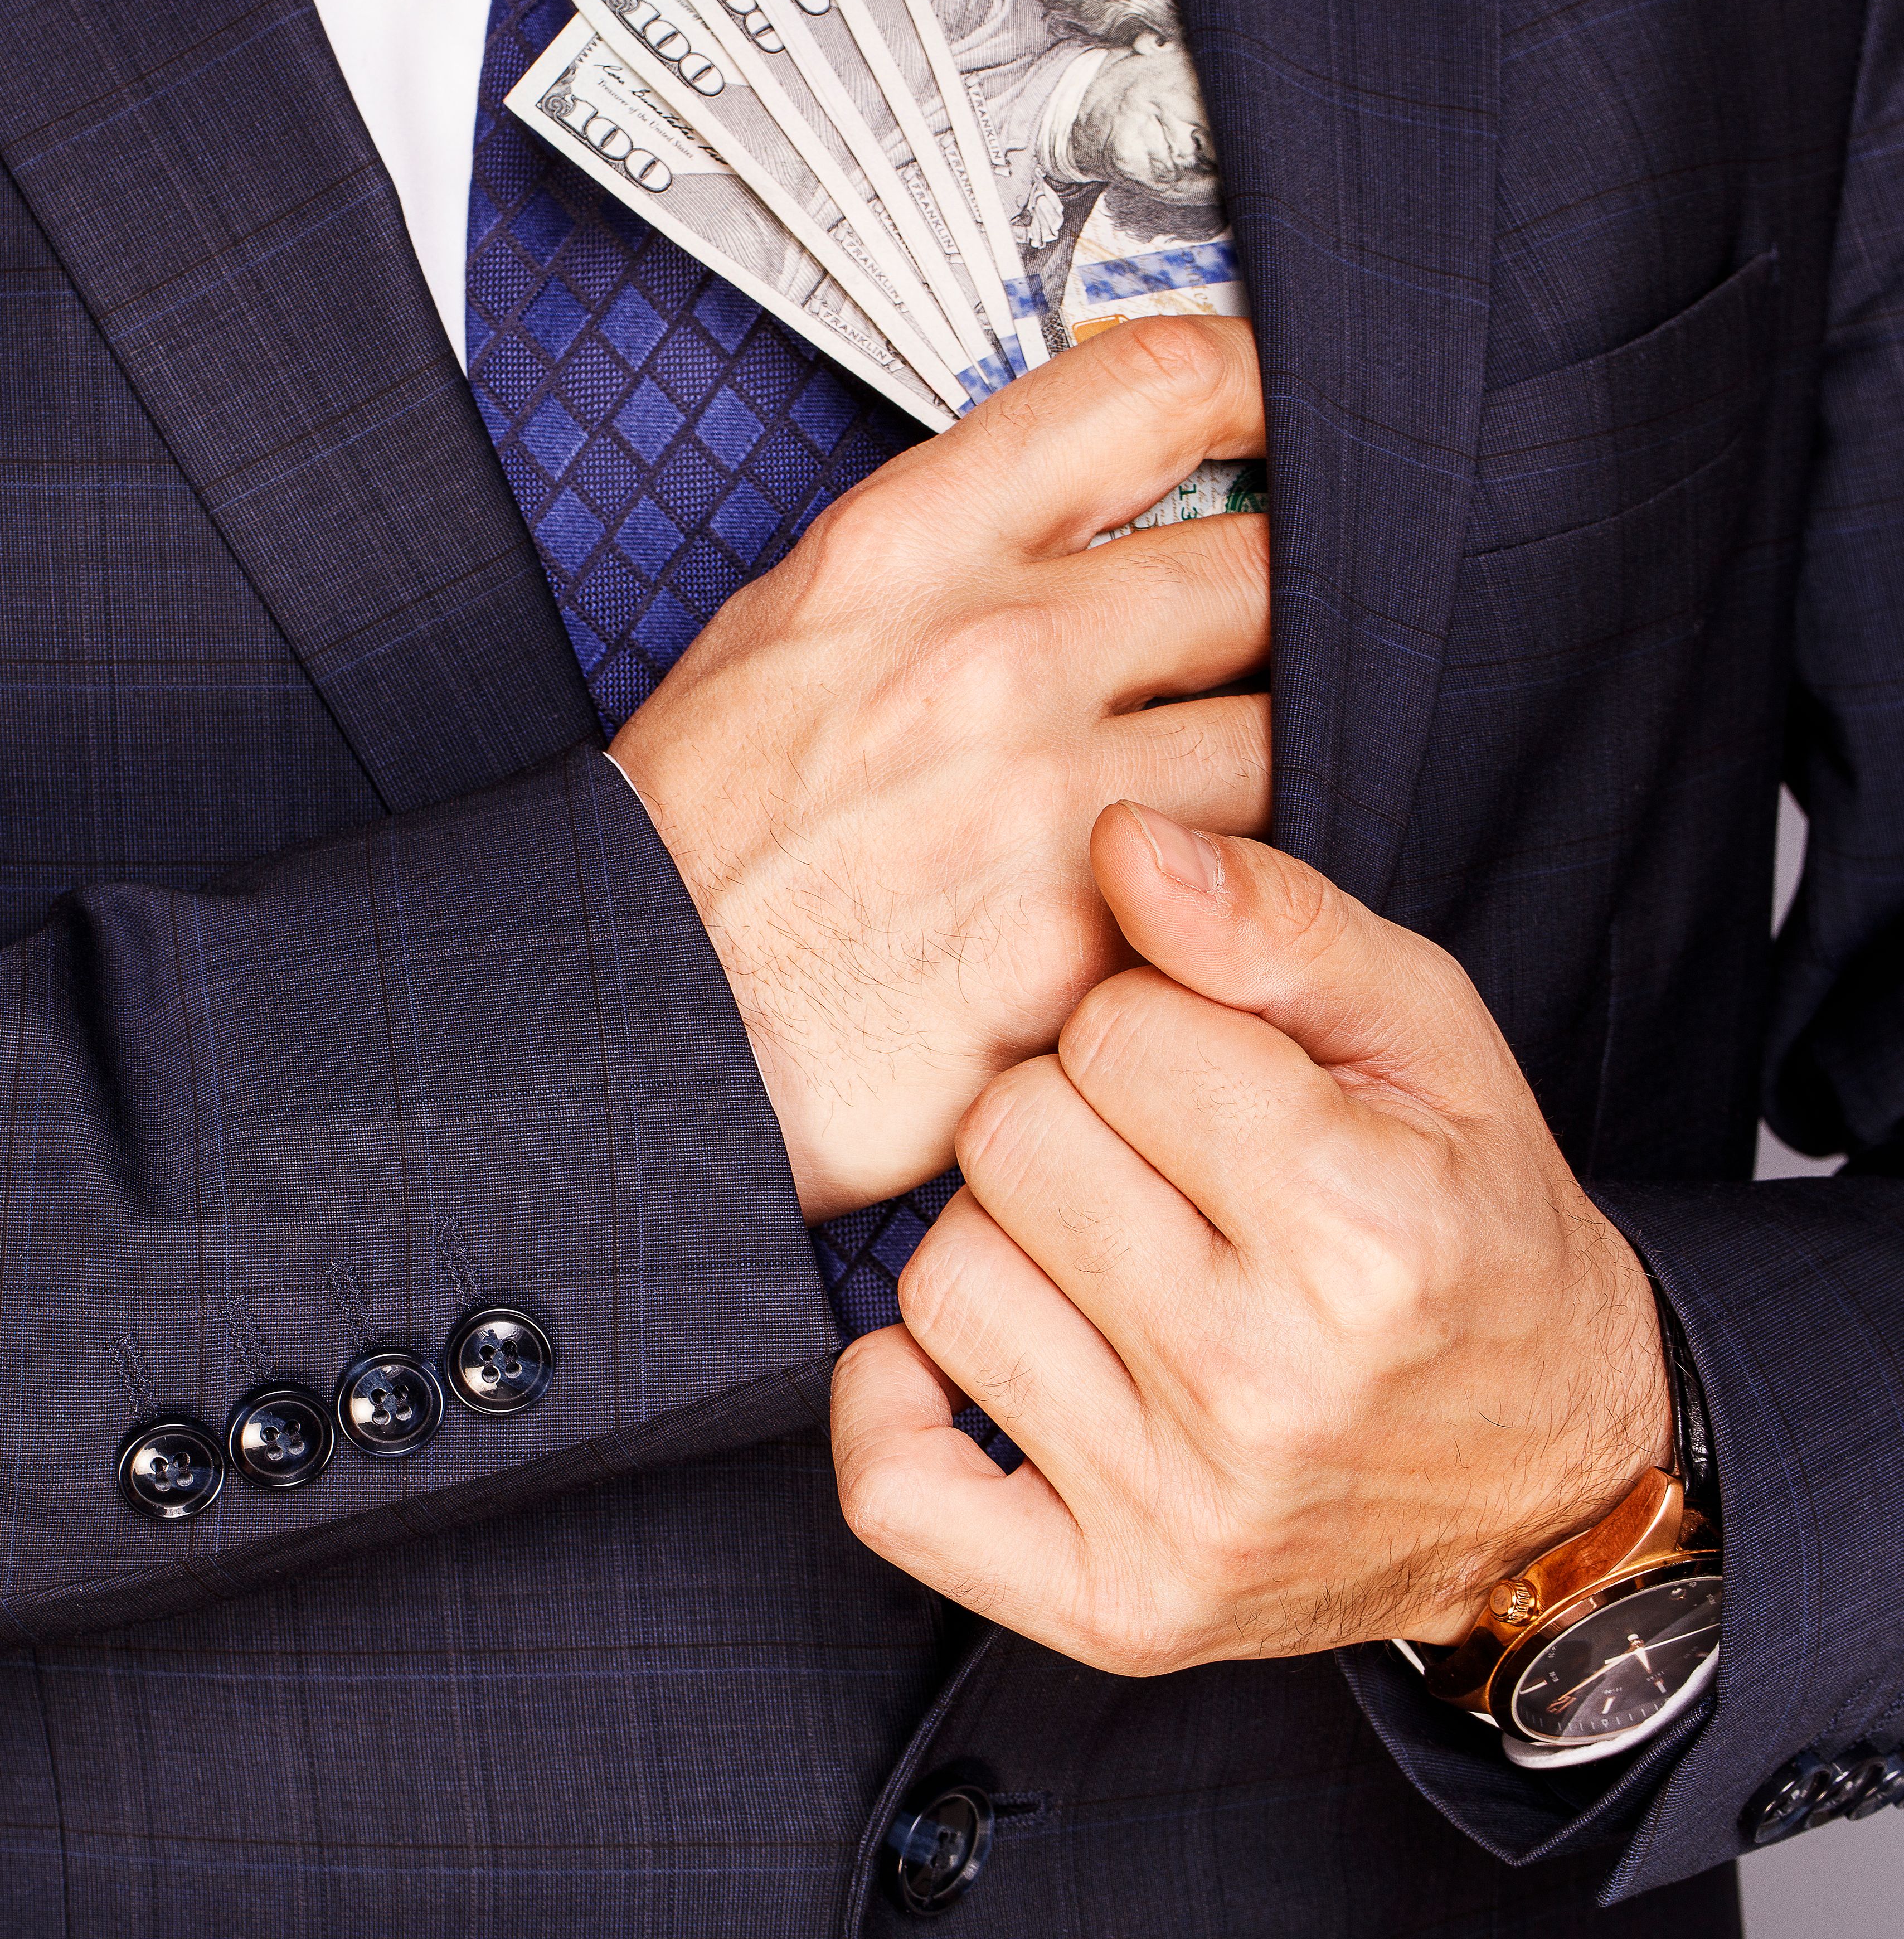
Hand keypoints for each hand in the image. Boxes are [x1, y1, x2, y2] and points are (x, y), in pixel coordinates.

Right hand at [610, 314, 1270, 1218]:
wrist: (634, 1011)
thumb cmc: (689, 838)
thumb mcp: (772, 632)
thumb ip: (926, 560)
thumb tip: (1056, 512)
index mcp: (906, 551)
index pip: (1149, 392)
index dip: (1257, 386)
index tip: (1284, 413)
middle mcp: (993, 652)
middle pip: (1262, 562)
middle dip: (1293, 594)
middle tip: (1285, 630)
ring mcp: (1052, 796)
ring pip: (1285, 733)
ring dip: (1270, 757)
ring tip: (1219, 789)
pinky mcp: (1090, 935)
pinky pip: (1242, 884)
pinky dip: (1234, 890)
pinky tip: (1188, 901)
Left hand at [831, 804, 1672, 1669]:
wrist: (1553, 1478)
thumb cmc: (1469, 1230)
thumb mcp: (1428, 1042)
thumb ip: (1275, 922)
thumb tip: (1121, 839)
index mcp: (1362, 1228)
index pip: (1109, 1029)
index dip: (1149, 1028)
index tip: (1217, 1080)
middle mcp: (1269, 1383)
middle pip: (1007, 1142)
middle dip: (1071, 1124)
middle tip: (1165, 1172)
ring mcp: (1185, 1514)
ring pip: (940, 1279)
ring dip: (1005, 1247)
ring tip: (1113, 1262)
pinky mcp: (1116, 1611)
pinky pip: (897, 1487)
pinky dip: (898, 1409)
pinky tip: (978, 1360)